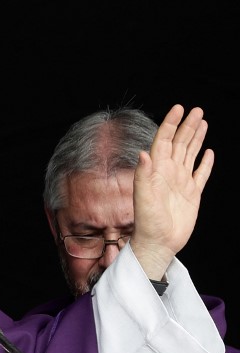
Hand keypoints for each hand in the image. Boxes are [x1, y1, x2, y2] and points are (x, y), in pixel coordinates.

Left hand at [130, 104, 214, 279]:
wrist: (158, 243)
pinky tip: (209, 153)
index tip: (179, 108)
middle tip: (196, 110)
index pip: (164, 141)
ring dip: (196, 138)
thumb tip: (144, 152)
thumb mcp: (143, 198)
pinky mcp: (192, 194)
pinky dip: (205, 163)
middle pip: (180, 143)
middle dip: (187, 125)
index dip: (171, 124)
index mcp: (157, 171)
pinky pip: (201, 174)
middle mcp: (169, 173)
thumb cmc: (147, 223)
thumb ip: (143, 175)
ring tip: (202, 122)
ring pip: (190, 154)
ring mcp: (181, 183)